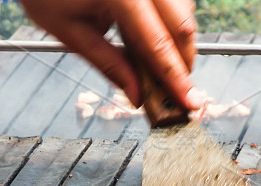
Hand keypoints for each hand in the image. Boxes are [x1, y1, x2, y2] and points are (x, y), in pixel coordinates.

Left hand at [19, 0, 202, 109]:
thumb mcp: (70, 32)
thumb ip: (108, 63)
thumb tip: (136, 94)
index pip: (157, 43)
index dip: (175, 77)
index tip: (190, 101)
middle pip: (182, 25)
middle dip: (183, 62)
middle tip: (176, 90)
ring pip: (183, 9)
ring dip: (178, 41)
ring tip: (160, 66)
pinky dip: (170, 22)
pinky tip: (152, 38)